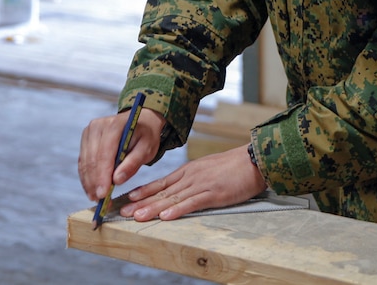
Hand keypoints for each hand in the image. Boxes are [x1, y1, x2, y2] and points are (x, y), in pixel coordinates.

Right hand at [78, 106, 165, 200]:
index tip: (103, 195)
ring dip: (89, 182)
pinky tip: (92, 190)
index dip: (102, 176)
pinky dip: (86, 177)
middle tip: (99, 201)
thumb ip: (133, 163)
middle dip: (95, 182)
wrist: (140, 122)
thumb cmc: (145, 136)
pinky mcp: (86, 139)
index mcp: (114, 125)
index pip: (104, 154)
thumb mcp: (147, 149)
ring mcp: (89, 131)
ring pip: (85, 162)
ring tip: (95, 199)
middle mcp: (97, 126)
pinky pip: (83, 161)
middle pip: (92, 159)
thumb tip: (116, 180)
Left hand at [120, 145, 266, 221]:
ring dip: (154, 208)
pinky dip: (178, 210)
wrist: (253, 160)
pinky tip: (166, 216)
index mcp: (188, 171)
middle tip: (123, 212)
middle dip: (141, 202)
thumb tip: (177, 189)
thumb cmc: (232, 167)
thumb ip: (191, 179)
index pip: (161, 183)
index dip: (143, 192)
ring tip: (138, 216)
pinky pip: (193, 203)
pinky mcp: (214, 193)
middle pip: (162, 192)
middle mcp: (190, 177)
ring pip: (173, 198)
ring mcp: (201, 185)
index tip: (127, 199)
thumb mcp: (206, 169)